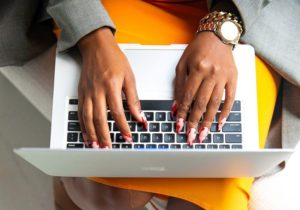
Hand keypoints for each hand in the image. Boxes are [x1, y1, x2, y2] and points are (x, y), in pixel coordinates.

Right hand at [78, 28, 146, 147]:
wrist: (96, 46)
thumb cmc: (114, 59)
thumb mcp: (129, 76)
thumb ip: (134, 98)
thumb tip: (139, 115)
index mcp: (111, 86)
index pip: (117, 112)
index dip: (123, 127)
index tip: (128, 137)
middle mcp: (97, 91)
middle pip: (100, 118)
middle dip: (105, 136)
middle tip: (109, 149)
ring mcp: (87, 93)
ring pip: (87, 118)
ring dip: (92, 134)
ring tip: (96, 146)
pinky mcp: (81, 93)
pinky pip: (80, 112)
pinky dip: (83, 126)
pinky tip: (87, 134)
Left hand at [173, 32, 237, 143]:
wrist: (218, 36)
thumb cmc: (198, 49)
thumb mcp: (183, 63)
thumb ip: (179, 85)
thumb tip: (176, 105)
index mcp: (197, 69)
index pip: (188, 96)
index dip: (183, 113)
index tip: (179, 125)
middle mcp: (211, 74)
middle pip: (201, 103)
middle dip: (195, 122)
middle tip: (191, 137)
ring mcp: (224, 77)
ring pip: (215, 104)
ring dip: (209, 121)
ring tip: (204, 134)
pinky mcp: (233, 78)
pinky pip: (231, 98)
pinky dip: (225, 112)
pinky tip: (220, 123)